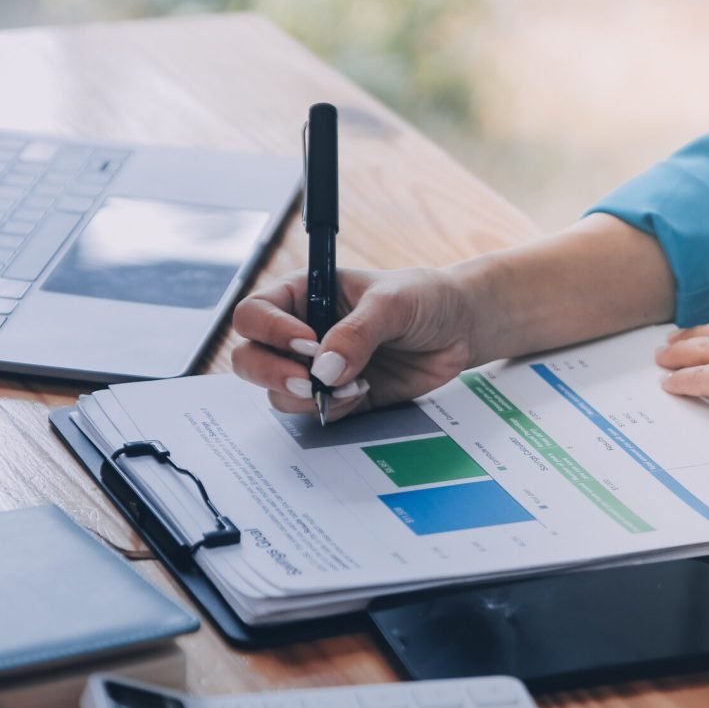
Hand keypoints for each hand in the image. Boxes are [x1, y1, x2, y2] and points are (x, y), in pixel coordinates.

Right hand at [231, 266, 477, 420]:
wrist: (460, 330)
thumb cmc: (424, 298)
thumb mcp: (393, 303)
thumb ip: (356, 332)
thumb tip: (324, 369)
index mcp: (302, 294)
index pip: (254, 313)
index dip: (269, 331)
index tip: (308, 342)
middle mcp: (298, 330)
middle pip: (248, 357)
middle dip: (272, 374)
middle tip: (311, 383)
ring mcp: (315, 367)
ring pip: (276, 392)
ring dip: (306, 398)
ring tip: (352, 386)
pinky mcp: (335, 396)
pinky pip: (311, 413)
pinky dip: (330, 411)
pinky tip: (361, 393)